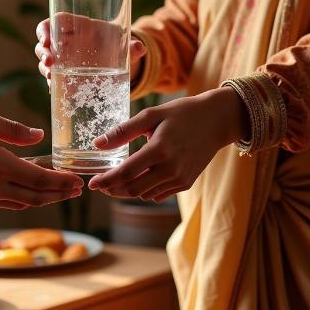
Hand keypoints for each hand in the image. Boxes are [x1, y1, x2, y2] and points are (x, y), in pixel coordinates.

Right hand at [0, 107, 83, 209]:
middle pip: (35, 197)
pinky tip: (30, 192)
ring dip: (42, 199)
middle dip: (59, 195)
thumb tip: (40, 138)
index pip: (40, 179)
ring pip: (20, 203)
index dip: (62, 182)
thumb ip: (16, 131)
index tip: (78, 181)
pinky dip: (21, 199)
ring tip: (59, 192)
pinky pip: (4, 204)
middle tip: (76, 191)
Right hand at [35, 15, 145, 89]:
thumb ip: (132, 45)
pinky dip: (52, 83)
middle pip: (45, 41)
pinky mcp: (66, 73)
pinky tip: (54, 89)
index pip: (55, 21)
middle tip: (49, 62)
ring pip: (46, 60)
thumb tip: (140, 48)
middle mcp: (66, 41)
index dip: (46, 29)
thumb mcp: (124, 43)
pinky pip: (54, 77)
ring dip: (44, 67)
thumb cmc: (117, 43)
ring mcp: (64, 57)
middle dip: (42, 51)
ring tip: (50, 77)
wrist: (119, 59)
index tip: (46, 39)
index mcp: (78, 26)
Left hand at [87, 87, 248, 201]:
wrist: (216, 121)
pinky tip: (138, 181)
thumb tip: (97, 143)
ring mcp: (180, 178)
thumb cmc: (181, 114)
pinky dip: (145, 191)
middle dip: (114, 189)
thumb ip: (123, 131)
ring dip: (128, 191)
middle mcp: (170, 168)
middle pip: (133, 189)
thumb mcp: (151, 115)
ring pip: (145, 194)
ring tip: (117, 182)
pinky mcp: (186, 183)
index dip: (106, 180)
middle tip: (102, 184)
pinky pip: (159, 194)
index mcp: (159, 149)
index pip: (126, 173)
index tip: (92, 184)